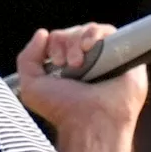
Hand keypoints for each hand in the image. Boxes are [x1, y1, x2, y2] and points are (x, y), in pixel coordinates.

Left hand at [15, 23, 148, 131]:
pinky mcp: (123, 55)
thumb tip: (42, 33)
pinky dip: (97, 33)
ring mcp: (105, 57)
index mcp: (66, 67)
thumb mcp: (31, 87)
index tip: (57, 63)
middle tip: (70, 64)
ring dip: (79, 40)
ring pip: (90, 30)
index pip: (58, 39)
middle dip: (66, 43)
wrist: (91, 121)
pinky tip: (90, 46)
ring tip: (80, 61)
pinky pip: (110, 31)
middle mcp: (87, 61)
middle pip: (73, 32)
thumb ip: (27, 58)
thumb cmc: (62, 109)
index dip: (55, 45)